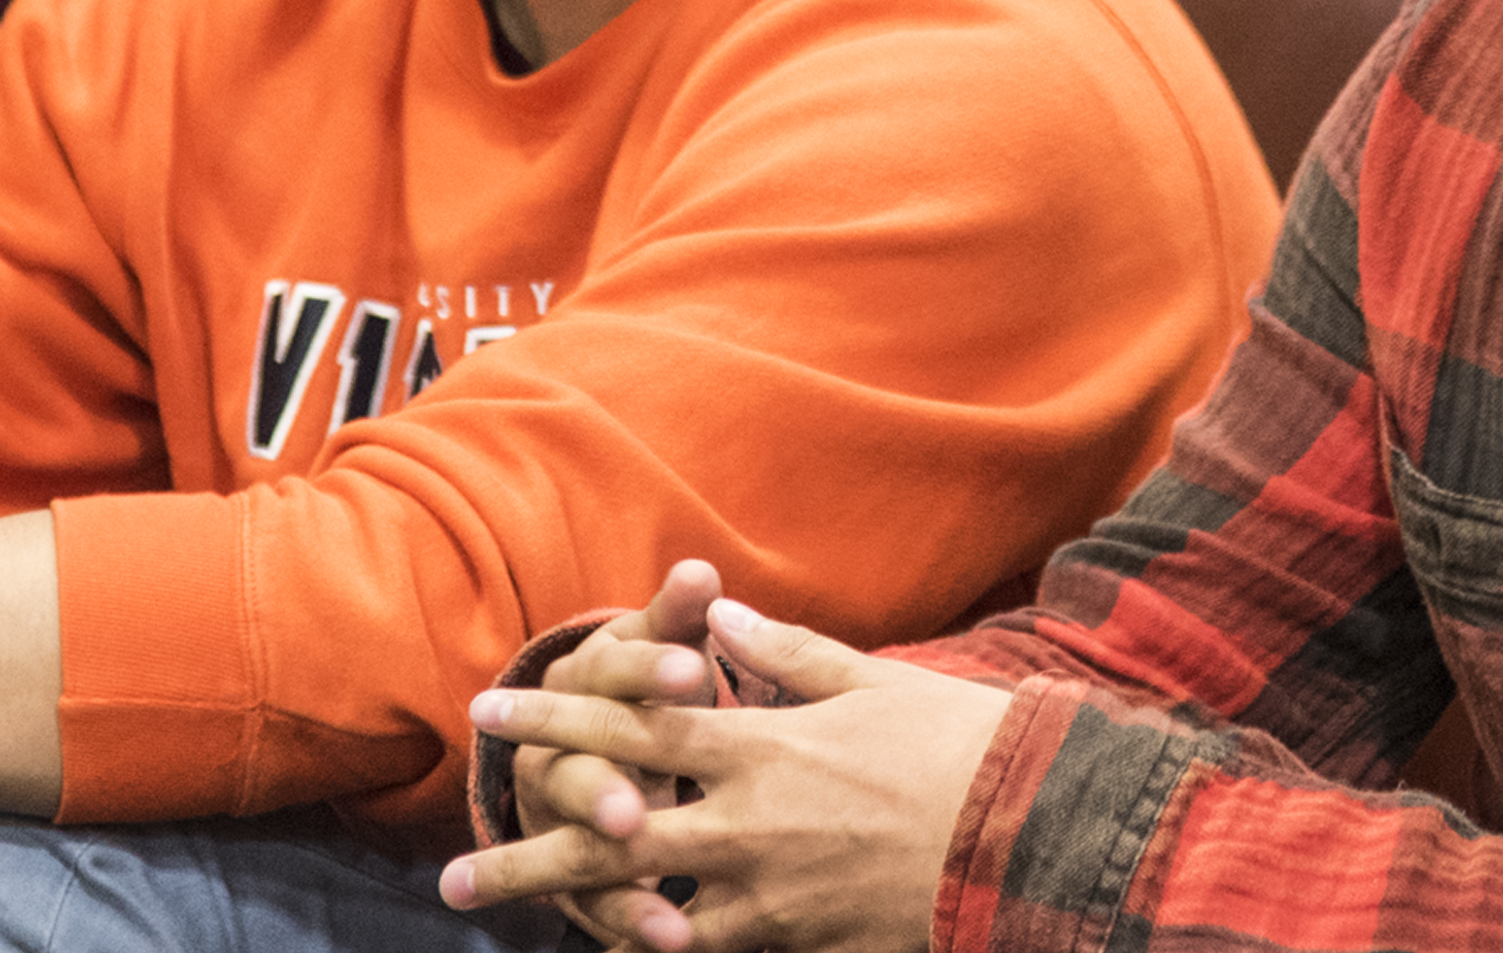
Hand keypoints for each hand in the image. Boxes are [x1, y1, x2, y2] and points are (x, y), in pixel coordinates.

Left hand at [444, 597, 1010, 951]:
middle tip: (453, 870)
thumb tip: (716, 608)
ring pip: (639, 908)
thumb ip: (787, 650)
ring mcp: (765, 889)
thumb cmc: (955, 743)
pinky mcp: (794, 939)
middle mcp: (748, 818)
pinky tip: (616, 952)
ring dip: (566, 915)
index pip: (637, 720)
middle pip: (610, 833)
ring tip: (507, 925)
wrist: (1026, 830)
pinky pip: (702, 952)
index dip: (557, 710)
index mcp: (764, 742)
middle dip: (525, 850)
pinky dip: (653, 950)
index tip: (491, 706)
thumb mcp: (873, 680)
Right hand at [509, 559, 729, 947]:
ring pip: (575, 853)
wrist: (579, 733)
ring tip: (662, 920)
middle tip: (634, 813)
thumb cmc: (650, 681)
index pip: (614, 670)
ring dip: (614, 885)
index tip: (697, 672)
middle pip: (574, 772)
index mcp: (587, 682)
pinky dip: (626, 926)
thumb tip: (698, 570)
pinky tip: (665, 944)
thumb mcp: (661, 644)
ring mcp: (558, 819)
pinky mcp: (574, 877)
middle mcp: (557, 751)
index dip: (653, 671)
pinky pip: (596, 908)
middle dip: (603, 793)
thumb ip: (679, 614)